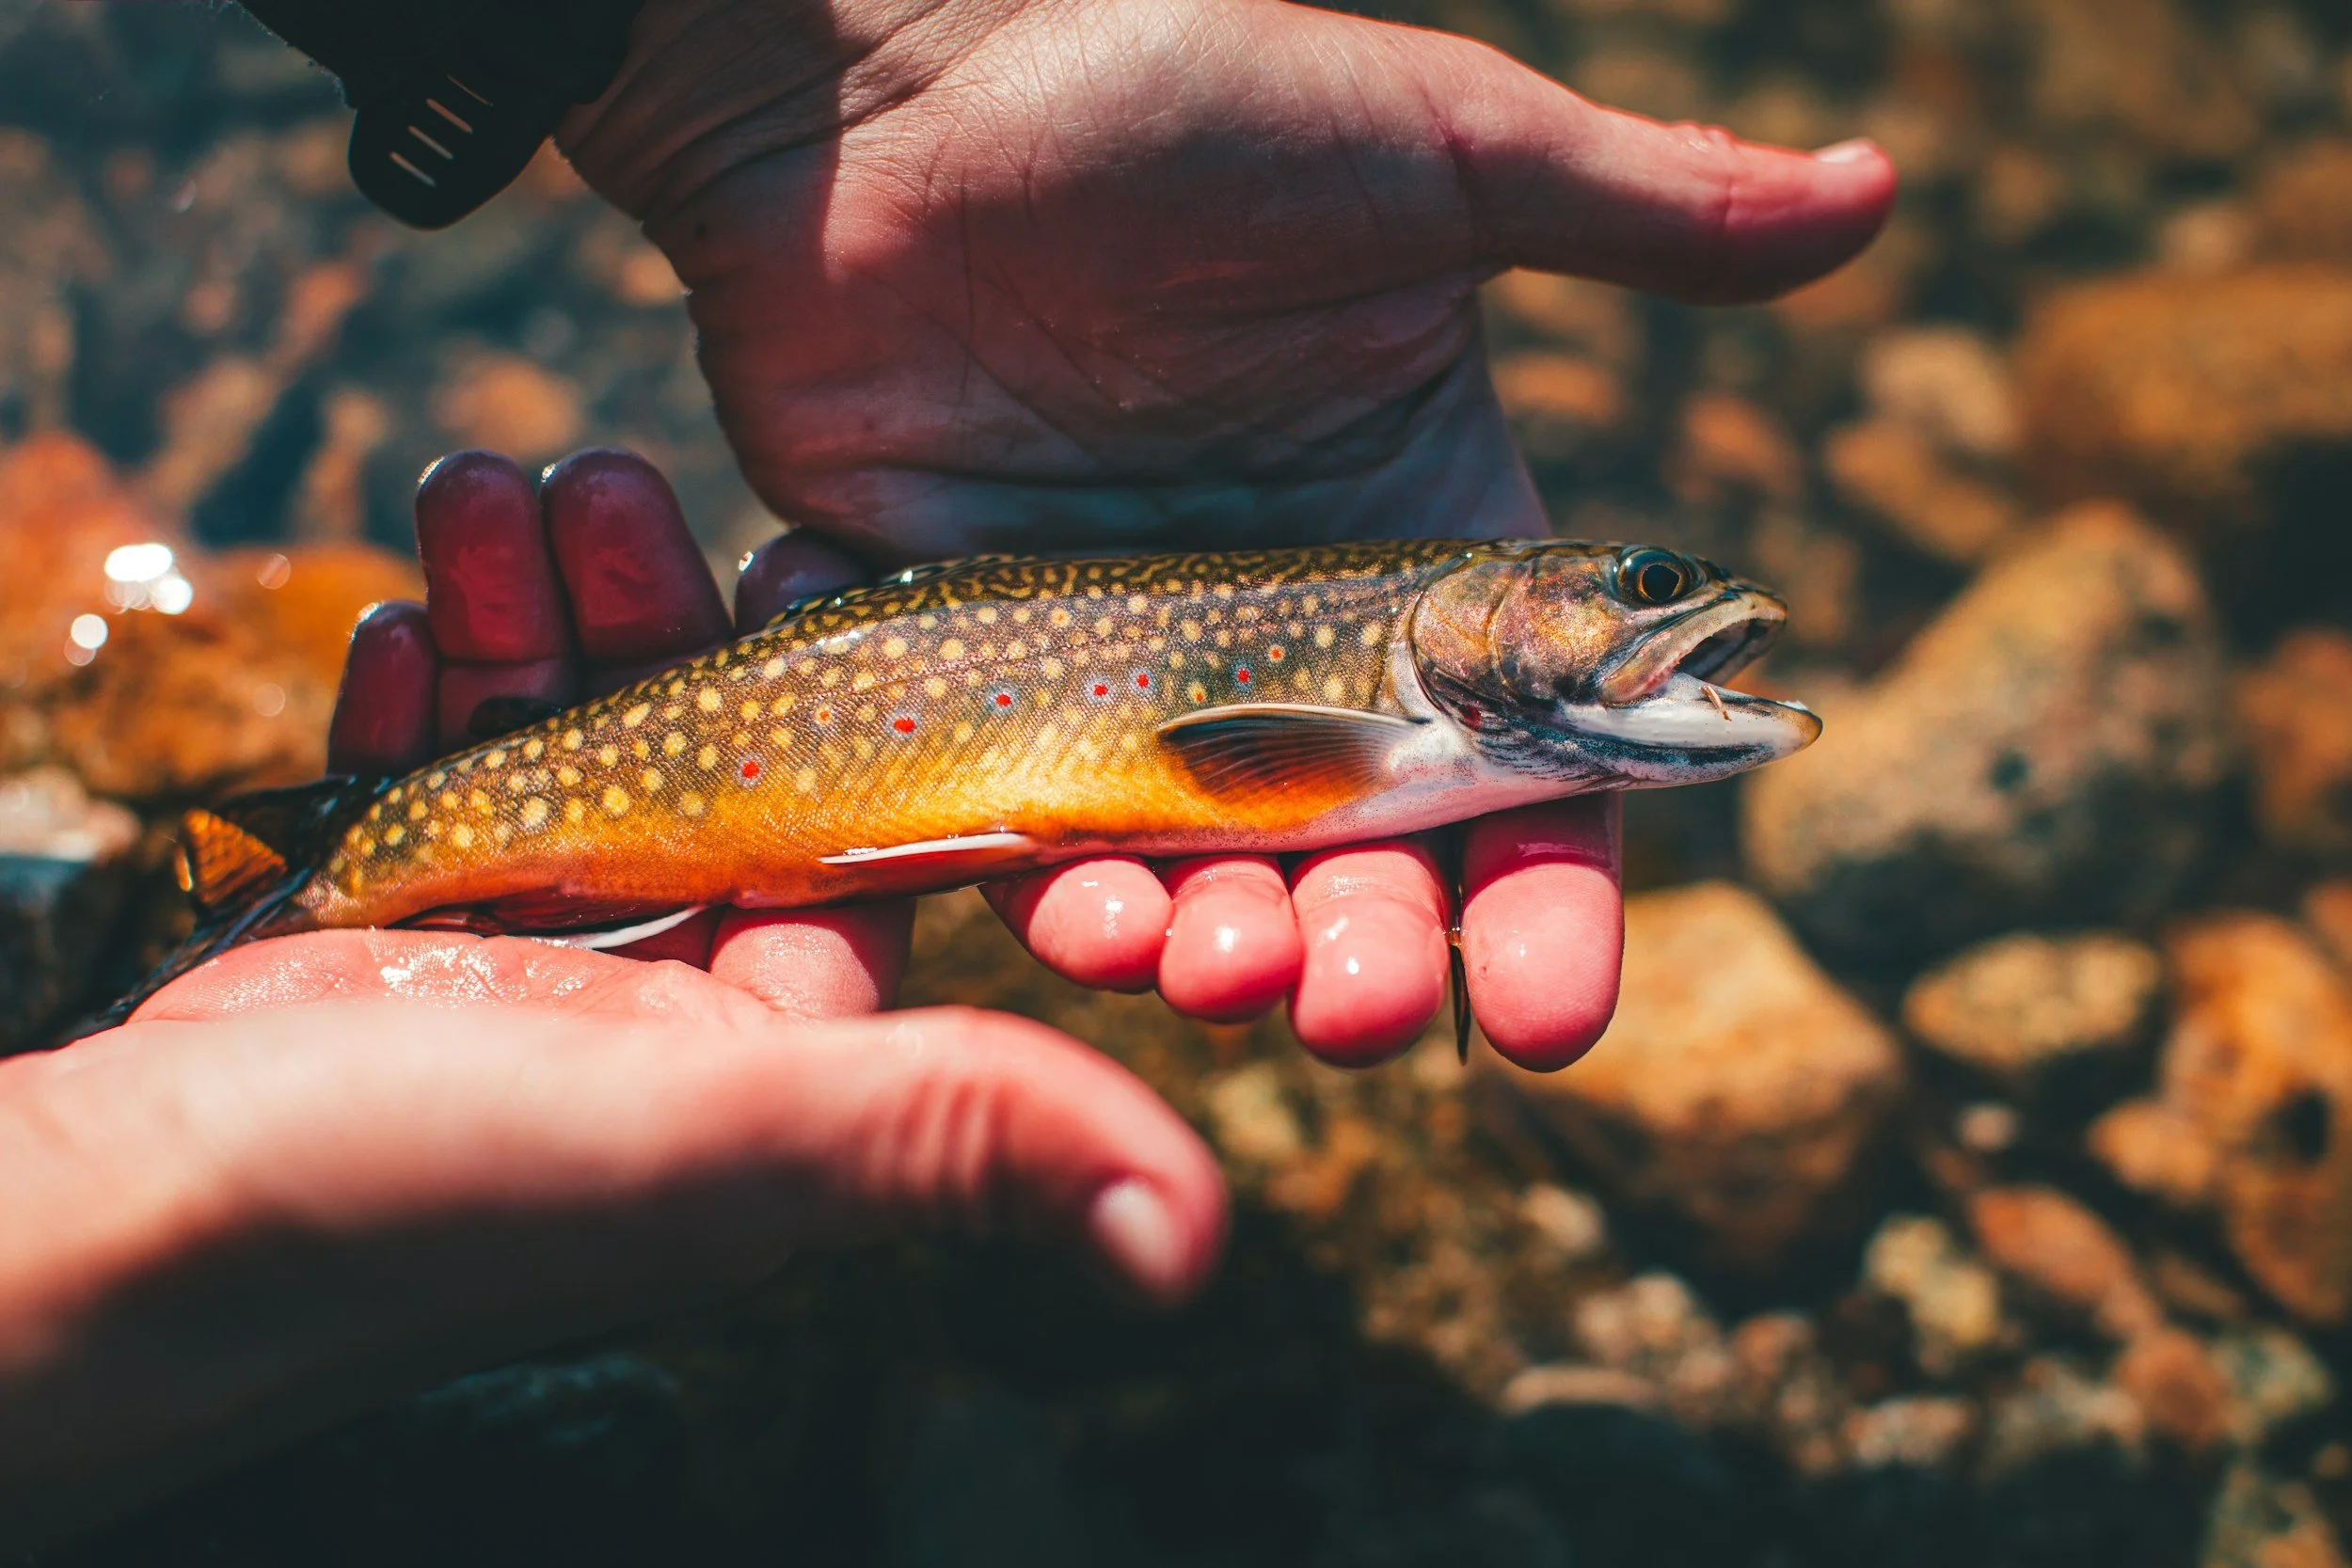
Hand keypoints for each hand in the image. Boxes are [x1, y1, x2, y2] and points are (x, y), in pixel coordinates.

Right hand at [0, 451, 1221, 1546]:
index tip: (803, 551)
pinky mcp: (397, 942)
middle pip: (705, 752)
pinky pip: (438, 780)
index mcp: (787, 1031)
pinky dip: (429, 688)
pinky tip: (417, 605)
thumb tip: (1196, 1237)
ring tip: (495, 487)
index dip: (853, 683)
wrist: (126, 1233)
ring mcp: (534, 968)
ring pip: (566, 742)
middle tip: (616, 476)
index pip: (867, 824)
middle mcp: (677, 999)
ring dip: (537, 615)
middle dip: (660, 612)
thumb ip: (954, 1130)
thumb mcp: (725, 1138)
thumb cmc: (428, 1191)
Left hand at [556, 0, 1893, 1066]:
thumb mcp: (1431, 144)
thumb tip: (1876, 187)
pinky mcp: (970, 674)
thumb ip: (1639, 208)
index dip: (1552, 901)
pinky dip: (1047, 888)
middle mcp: (1288, 642)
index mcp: (1425, 552)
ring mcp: (1123, 670)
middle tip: (1360, 1009)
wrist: (896, 81)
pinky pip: (1014, 826)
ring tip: (1211, 967)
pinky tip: (1068, 908)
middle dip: (1376, 960)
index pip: (1528, 771)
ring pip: (1196, 874)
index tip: (1554, 1017)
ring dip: (1218, 950)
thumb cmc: (1172, 92)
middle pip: (1364, 866)